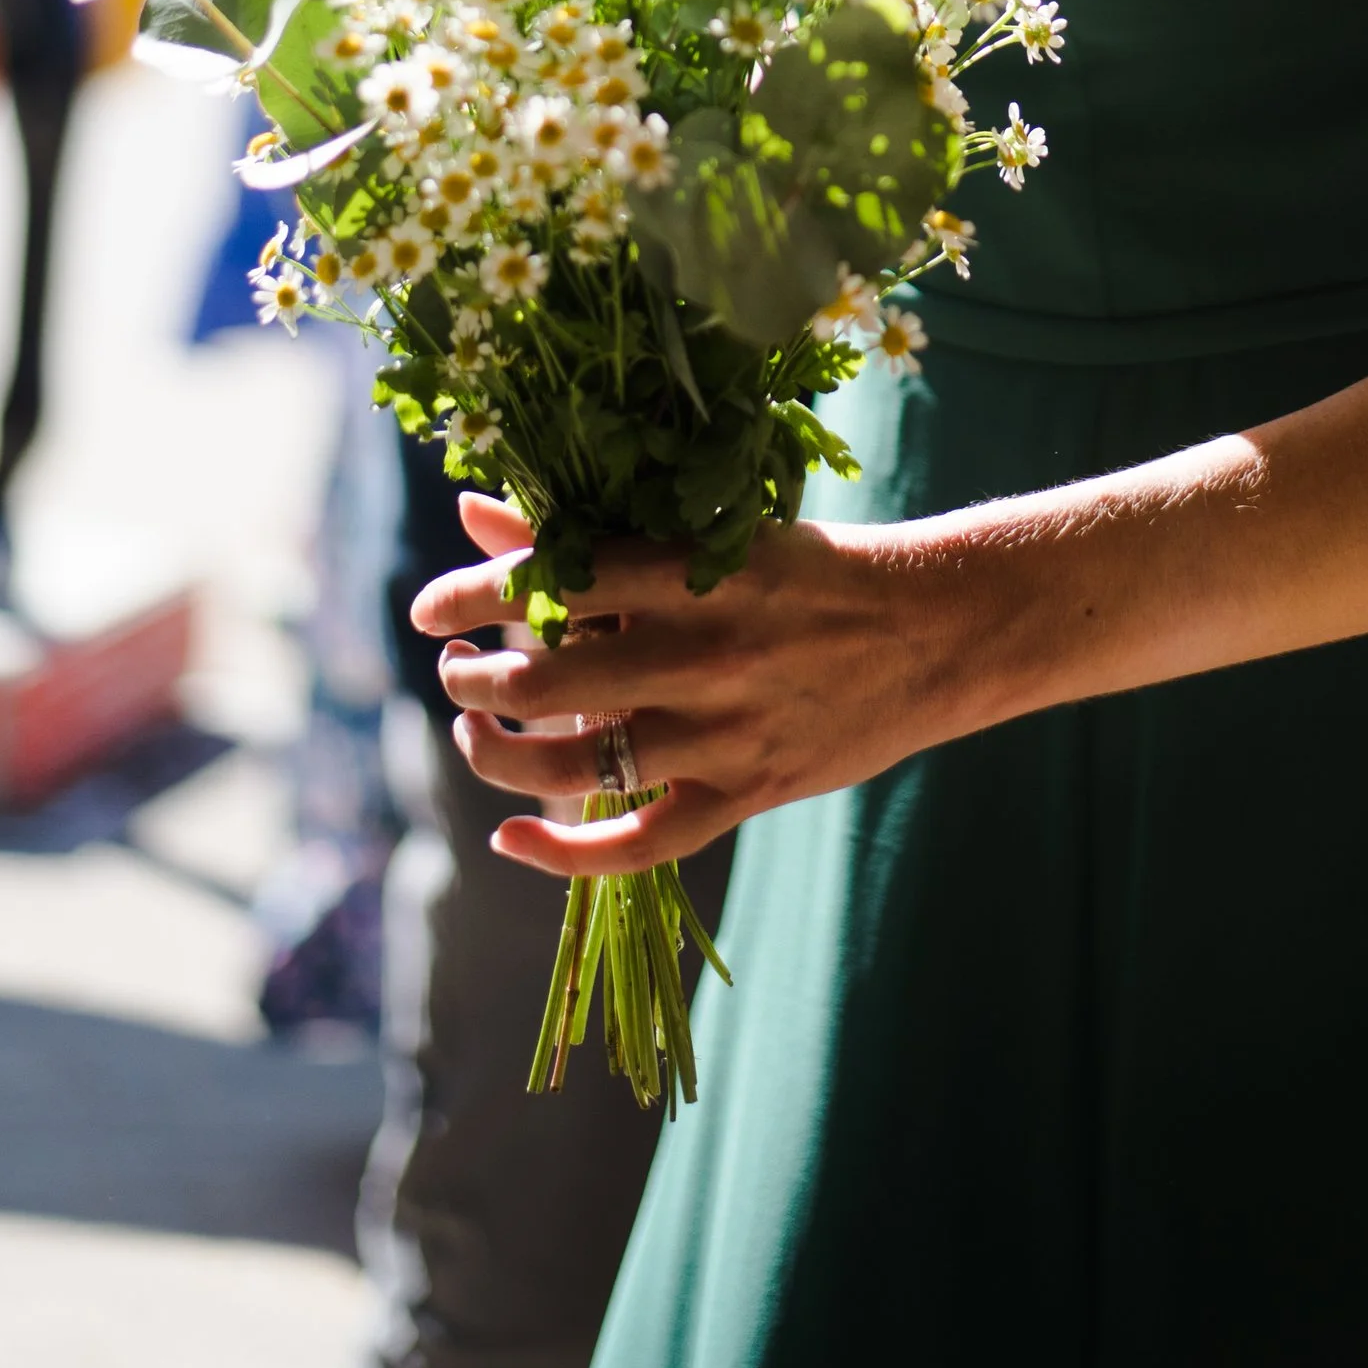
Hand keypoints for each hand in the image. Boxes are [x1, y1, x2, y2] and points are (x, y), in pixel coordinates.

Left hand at [414, 489, 977, 878]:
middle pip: (549, 677)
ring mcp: (726, 733)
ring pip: (576, 764)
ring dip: (498, 754)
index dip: (474, 594)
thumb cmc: (813, 569)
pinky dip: (563, 853)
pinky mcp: (747, 794)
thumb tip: (479, 514)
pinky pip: (636, 846)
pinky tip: (513, 836)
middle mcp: (706, 653)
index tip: (429, 608)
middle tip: (455, 670)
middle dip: (475, 680)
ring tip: (473, 731)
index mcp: (699, 571)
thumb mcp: (716, 532)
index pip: (556, 578)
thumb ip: (597, 531)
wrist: (937, 628)